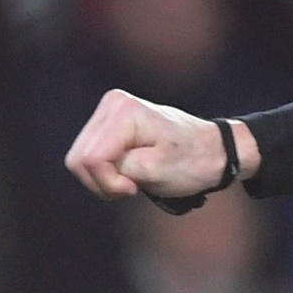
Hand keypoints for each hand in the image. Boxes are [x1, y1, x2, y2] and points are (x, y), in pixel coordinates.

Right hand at [64, 88, 251, 203]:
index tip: (135, 188)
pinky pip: (88, 156)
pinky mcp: (107, 123)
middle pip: (79, 158)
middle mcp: (112, 104)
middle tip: (133, 187)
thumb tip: (88, 164)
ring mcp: (108, 111)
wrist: (214, 150)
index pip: (91, 159)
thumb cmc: (192, 161)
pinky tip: (128, 172)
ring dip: (103, 178)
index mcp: (124, 112)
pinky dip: (105, 171)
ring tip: (133, 180)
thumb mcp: (155, 171)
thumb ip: (116, 169)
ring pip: (79, 159)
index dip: (108, 182)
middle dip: (103, 181)